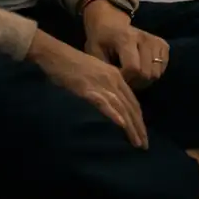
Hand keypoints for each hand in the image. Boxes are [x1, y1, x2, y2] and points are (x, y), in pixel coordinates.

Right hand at [25, 31, 147, 148]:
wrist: (55, 54)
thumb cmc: (70, 65)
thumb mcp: (94, 75)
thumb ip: (105, 87)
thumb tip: (111, 105)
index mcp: (116, 77)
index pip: (133, 101)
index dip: (139, 119)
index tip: (142, 134)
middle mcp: (113, 80)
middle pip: (131, 107)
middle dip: (139, 127)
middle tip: (144, 145)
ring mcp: (102, 84)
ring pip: (121, 108)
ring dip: (131, 127)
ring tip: (137, 142)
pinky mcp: (88, 89)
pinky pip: (103, 103)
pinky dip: (114, 114)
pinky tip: (122, 125)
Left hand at [83, 5, 170, 91]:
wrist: (112, 22)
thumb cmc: (101, 39)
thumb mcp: (95, 52)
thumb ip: (105, 68)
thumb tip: (115, 85)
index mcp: (127, 39)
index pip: (133, 68)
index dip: (125, 79)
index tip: (116, 77)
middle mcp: (145, 38)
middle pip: (147, 73)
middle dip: (135, 82)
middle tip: (125, 78)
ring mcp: (156, 41)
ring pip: (157, 73)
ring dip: (145, 79)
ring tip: (133, 74)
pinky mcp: (163, 44)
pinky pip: (162, 68)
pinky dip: (153, 72)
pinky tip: (142, 68)